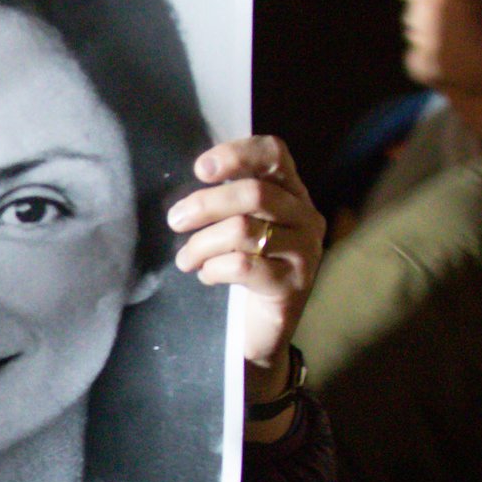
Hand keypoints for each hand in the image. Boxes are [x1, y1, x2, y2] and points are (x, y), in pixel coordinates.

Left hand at [165, 136, 325, 382]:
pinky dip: (214, 269)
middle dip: (205, 204)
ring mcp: (304, 251)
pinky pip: (243, 266)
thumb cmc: (245, 268)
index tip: (201, 169)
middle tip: (175, 220)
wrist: (261, 327)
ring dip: (201, 244)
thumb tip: (191, 184)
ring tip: (186, 259)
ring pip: (243, 231)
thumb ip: (227, 201)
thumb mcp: (238, 227)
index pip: (274, 154)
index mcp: (292, 192)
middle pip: (254, 193)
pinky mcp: (293, 284)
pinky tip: (206, 276)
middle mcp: (305, 216)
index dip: (237, 154)